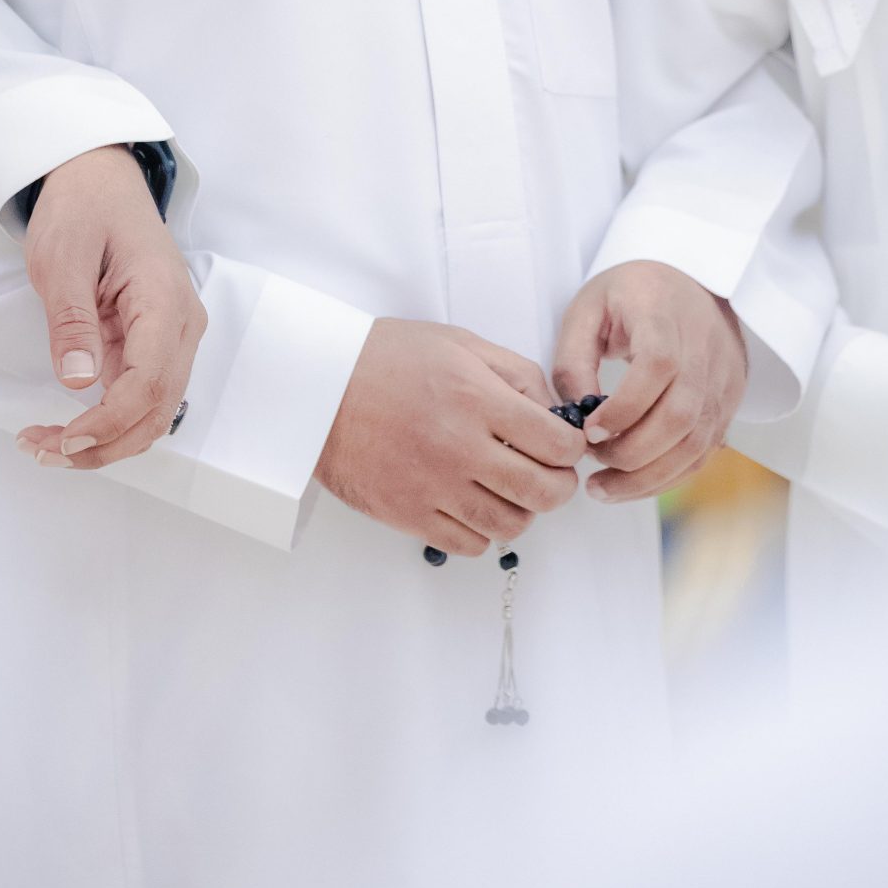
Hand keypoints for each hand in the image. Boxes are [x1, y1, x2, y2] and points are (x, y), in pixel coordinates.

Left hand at [15, 145, 205, 470]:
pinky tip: (65, 427)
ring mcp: (172, 335)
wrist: (99, 179)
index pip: (149, 381)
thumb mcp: (62, 257)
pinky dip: (107, 420)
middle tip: (43, 451)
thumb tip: (77, 380)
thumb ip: (72, 319)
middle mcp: (181, 323)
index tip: (66, 439)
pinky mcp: (154, 342)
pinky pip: (139, 394)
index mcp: (164, 298)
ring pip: (151, 410)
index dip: (109, 421)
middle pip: (157, 408)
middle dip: (104, 443)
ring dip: (105, 440)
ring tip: (45, 445)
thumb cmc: (83, 208)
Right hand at [315, 321, 585, 555]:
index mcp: (477, 398)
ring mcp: (433, 487)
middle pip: (543, 493)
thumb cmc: (385, 358)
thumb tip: (553, 410)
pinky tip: (472, 505)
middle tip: (548, 474)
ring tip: (509, 490)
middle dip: (559, 486)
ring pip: (510, 525)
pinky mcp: (408, 515)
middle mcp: (460, 447)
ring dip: (521, 511)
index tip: (563, 444)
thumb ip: (514, 372)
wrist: (316, 387)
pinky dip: (482, 531)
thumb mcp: (458, 343)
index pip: (558, 444)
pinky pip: (468, 544)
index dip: (571, 447)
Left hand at [553, 260, 746, 503]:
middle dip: (632, 454)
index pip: (658, 365)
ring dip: (648, 477)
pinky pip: (703, 451)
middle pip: (681, 415)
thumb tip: (575, 417)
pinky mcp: (728, 402)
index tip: (589, 430)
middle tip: (591, 463)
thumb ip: (573, 359)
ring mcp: (723, 377)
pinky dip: (667, 476)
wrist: (688, 282)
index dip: (624, 407)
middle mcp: (704, 347)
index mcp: (663, 313)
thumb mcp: (586, 309)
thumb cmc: (629, 296)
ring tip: (604, 488)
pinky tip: (632, 483)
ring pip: (696, 443)